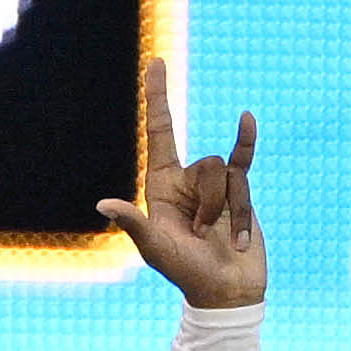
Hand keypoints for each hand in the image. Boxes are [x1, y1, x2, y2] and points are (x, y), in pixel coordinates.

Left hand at [97, 62, 264, 308]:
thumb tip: (104, 203)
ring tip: (220, 239)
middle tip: (201, 235)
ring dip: (229, 209)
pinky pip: (244, 159)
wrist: (224, 289)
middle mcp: (186, 179)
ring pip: (228, 174)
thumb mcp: (154, 247)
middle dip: (210, 203)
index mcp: (160, 186)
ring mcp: (215, 184)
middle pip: (205, 164)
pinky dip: (246, 142)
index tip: (156, 61)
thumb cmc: (184, 271)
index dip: (158, 96)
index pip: (160, 131)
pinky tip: (246, 119)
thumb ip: (134, 222)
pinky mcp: (240, 190)